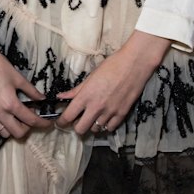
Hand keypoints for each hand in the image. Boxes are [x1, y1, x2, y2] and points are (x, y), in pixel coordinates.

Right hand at [0, 15, 49, 138]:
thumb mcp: (18, 77)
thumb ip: (31, 91)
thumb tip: (42, 99)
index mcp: (10, 103)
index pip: (30, 120)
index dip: (42, 124)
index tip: (48, 124)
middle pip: (18, 133)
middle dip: (28, 129)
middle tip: (31, 118)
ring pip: (4, 133)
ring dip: (14, 128)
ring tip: (17, 117)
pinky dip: (1, 125)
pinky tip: (5, 115)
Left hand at [56, 30, 170, 134]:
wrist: (134, 65)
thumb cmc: (111, 66)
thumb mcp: (90, 76)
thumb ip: (76, 90)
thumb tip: (61, 97)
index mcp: (86, 96)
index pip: (68, 116)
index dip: (61, 121)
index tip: (60, 121)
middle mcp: (96, 107)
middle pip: (80, 129)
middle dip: (76, 126)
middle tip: (78, 119)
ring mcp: (110, 112)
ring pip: (95, 129)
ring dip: (92, 124)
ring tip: (93, 116)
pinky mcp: (122, 114)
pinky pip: (110, 128)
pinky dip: (105, 125)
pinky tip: (105, 117)